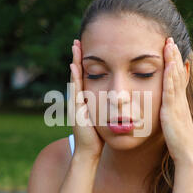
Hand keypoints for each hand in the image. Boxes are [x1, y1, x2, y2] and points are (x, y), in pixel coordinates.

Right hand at [68, 39, 104, 158]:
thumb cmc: (98, 137)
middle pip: (77, 74)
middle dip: (77, 57)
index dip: (84, 63)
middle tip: (77, 41)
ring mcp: (76, 103)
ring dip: (74, 62)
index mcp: (85, 100)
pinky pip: (75, 90)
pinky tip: (74, 66)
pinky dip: (74, 77)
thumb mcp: (102, 118)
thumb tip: (118, 101)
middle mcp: (78, 99)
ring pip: (75, 78)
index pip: (84, 77)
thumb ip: (105, 108)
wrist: (89, 151)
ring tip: (75, 47)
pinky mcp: (76, 108)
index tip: (85, 49)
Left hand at [160, 37, 192, 166]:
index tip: (172, 49)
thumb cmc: (179, 142)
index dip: (175, 62)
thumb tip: (165, 107)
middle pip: (177, 73)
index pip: (178, 78)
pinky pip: (171, 91)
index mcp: (179, 102)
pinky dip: (171, 77)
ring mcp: (177, 104)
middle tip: (170, 39)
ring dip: (172, 60)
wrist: (188, 154)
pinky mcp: (172, 111)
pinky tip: (170, 65)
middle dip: (174, 55)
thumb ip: (170, 112)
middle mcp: (180, 100)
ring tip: (170, 44)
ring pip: (174, 78)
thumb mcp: (173, 123)